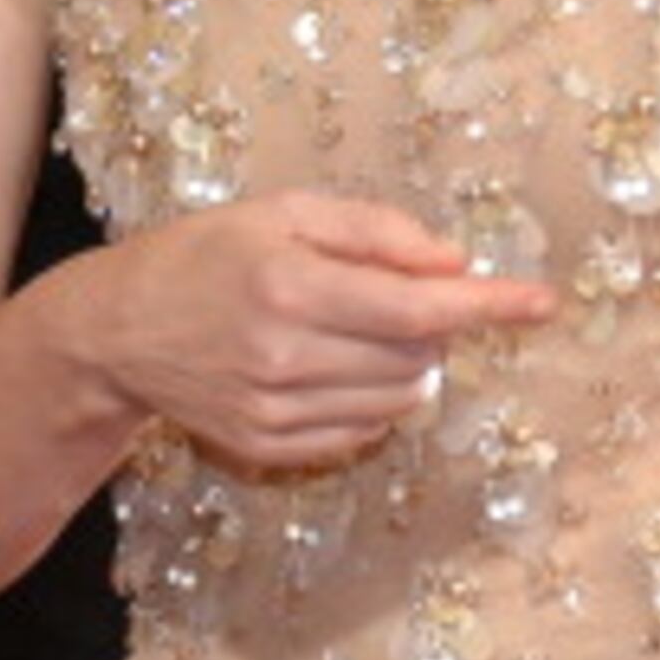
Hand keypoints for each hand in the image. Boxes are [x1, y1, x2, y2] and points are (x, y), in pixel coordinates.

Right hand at [74, 190, 556, 472]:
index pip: (418, 308)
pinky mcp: (268, 446)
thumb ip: (377, 232)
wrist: (116, 331)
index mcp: (291, 284)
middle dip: (433, 325)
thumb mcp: (286, 212)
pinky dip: (372, 398)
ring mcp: (275, 410)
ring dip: (408, 363)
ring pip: (398, 397)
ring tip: (357, 328)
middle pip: (416, 355)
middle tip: (397, 296)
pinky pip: (362, 430)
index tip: (543, 303)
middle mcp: (284, 355)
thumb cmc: (208, 254)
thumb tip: (455, 264)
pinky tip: (334, 366)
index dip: (489, 306)